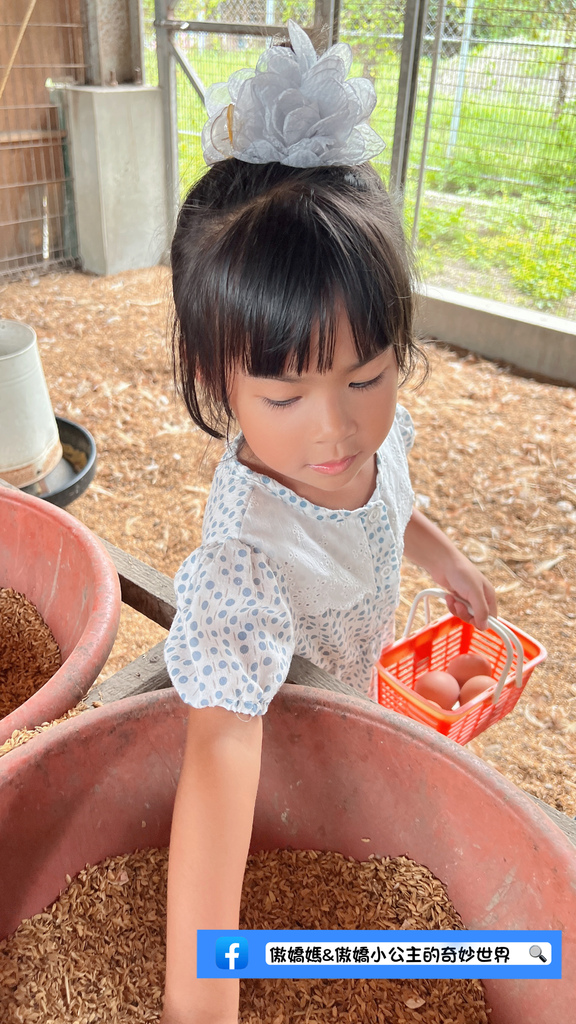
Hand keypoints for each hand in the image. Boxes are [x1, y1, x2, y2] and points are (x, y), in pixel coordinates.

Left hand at [403, 509, 496, 630]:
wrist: (442, 562)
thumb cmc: (461, 573)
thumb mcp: (474, 593)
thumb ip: (481, 611)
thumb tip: (485, 627)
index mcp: (489, 596)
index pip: (491, 617)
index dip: (482, 622)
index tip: (473, 621)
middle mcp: (480, 597)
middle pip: (476, 618)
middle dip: (466, 615)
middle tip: (459, 605)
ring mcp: (468, 597)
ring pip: (465, 614)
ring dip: (456, 609)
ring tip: (452, 599)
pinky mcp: (457, 596)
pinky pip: (456, 609)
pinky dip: (451, 605)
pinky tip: (448, 596)